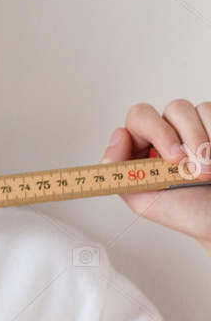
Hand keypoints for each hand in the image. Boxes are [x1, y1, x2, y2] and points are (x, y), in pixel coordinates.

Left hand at [100, 100, 210, 243]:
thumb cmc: (184, 212)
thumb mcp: (143, 200)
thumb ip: (120, 171)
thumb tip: (119, 134)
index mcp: (142, 145)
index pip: (140, 117)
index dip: (157, 131)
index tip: (174, 159)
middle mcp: (168, 131)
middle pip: (175, 108)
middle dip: (189, 136)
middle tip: (198, 168)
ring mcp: (195, 126)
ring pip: (198, 109)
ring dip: (205, 143)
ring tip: (209, 174)